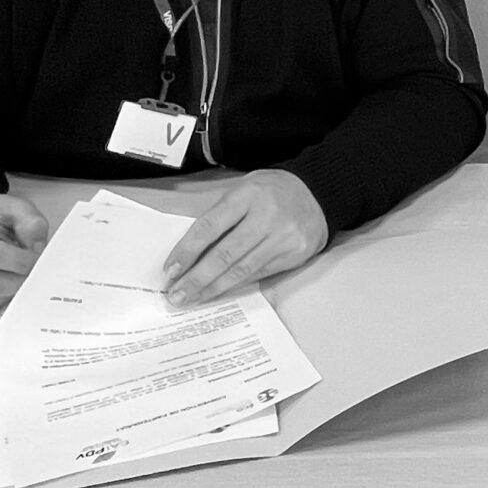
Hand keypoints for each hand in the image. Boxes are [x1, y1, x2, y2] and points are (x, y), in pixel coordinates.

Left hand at [163, 169, 327, 306]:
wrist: (317, 194)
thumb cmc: (271, 192)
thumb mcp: (244, 189)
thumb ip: (221, 215)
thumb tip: (190, 253)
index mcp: (248, 194)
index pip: (210, 226)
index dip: (187, 250)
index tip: (170, 270)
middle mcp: (267, 216)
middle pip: (225, 254)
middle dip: (197, 278)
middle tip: (176, 294)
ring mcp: (283, 237)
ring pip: (241, 269)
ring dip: (212, 288)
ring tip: (192, 298)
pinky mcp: (294, 254)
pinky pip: (258, 274)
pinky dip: (235, 285)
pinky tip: (219, 291)